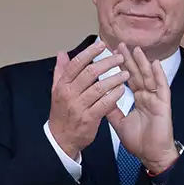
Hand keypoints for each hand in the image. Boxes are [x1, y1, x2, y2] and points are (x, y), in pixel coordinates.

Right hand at [47, 38, 128, 159]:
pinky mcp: (89, 118)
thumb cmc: (62, 114)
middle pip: (89, 73)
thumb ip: (61, 72)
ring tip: (126, 73)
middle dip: (106, 63)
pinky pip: (104, 104)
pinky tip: (123, 90)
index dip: (90, 53)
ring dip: (114, 78)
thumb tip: (62, 54)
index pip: (76, 64)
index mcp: (62, 85)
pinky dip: (114, 96)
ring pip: (99, 87)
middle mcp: (69, 94)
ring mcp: (79, 106)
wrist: (61, 139)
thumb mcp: (57, 91)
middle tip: (120, 57)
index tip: (102, 45)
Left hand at [107, 43, 177, 174]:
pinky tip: (155, 64)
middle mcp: (147, 97)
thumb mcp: (119, 123)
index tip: (112, 53)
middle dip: (129, 59)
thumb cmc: (139, 142)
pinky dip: (159, 75)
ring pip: (149, 77)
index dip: (121, 66)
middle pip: (137, 74)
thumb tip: (99, 97)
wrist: (151, 156)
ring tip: (136, 49)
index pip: (128, 79)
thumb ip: (111, 109)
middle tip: (120, 44)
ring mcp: (156, 100)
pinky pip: (162, 88)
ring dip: (143, 63)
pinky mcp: (163, 105)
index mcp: (138, 100)